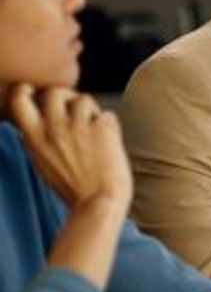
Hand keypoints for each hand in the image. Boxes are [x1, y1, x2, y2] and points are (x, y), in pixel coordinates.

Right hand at [8, 84, 130, 213]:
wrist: (99, 202)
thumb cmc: (74, 187)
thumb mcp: (44, 161)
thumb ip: (41, 137)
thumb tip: (45, 116)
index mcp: (34, 137)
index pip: (19, 98)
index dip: (26, 89)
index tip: (35, 91)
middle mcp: (53, 128)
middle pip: (55, 91)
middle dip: (68, 96)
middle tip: (77, 110)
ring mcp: (78, 126)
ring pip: (84, 99)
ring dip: (92, 111)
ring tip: (95, 130)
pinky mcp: (102, 128)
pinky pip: (108, 115)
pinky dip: (110, 125)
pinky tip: (110, 143)